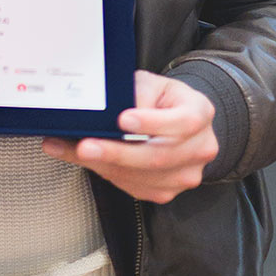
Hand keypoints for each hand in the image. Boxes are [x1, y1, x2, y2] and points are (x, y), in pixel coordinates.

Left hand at [41, 69, 217, 203]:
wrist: (174, 119)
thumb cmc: (160, 98)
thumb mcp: (151, 84)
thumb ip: (137, 94)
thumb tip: (111, 112)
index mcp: (200, 113)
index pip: (182, 121)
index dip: (152, 123)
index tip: (123, 119)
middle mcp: (200, 147)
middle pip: (159, 156)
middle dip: (117, 153)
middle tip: (86, 146)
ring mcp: (186, 174)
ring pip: (144, 176)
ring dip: (106, 166)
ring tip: (76, 152)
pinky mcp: (168, 191)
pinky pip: (136, 188)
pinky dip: (109, 174)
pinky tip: (90, 162)